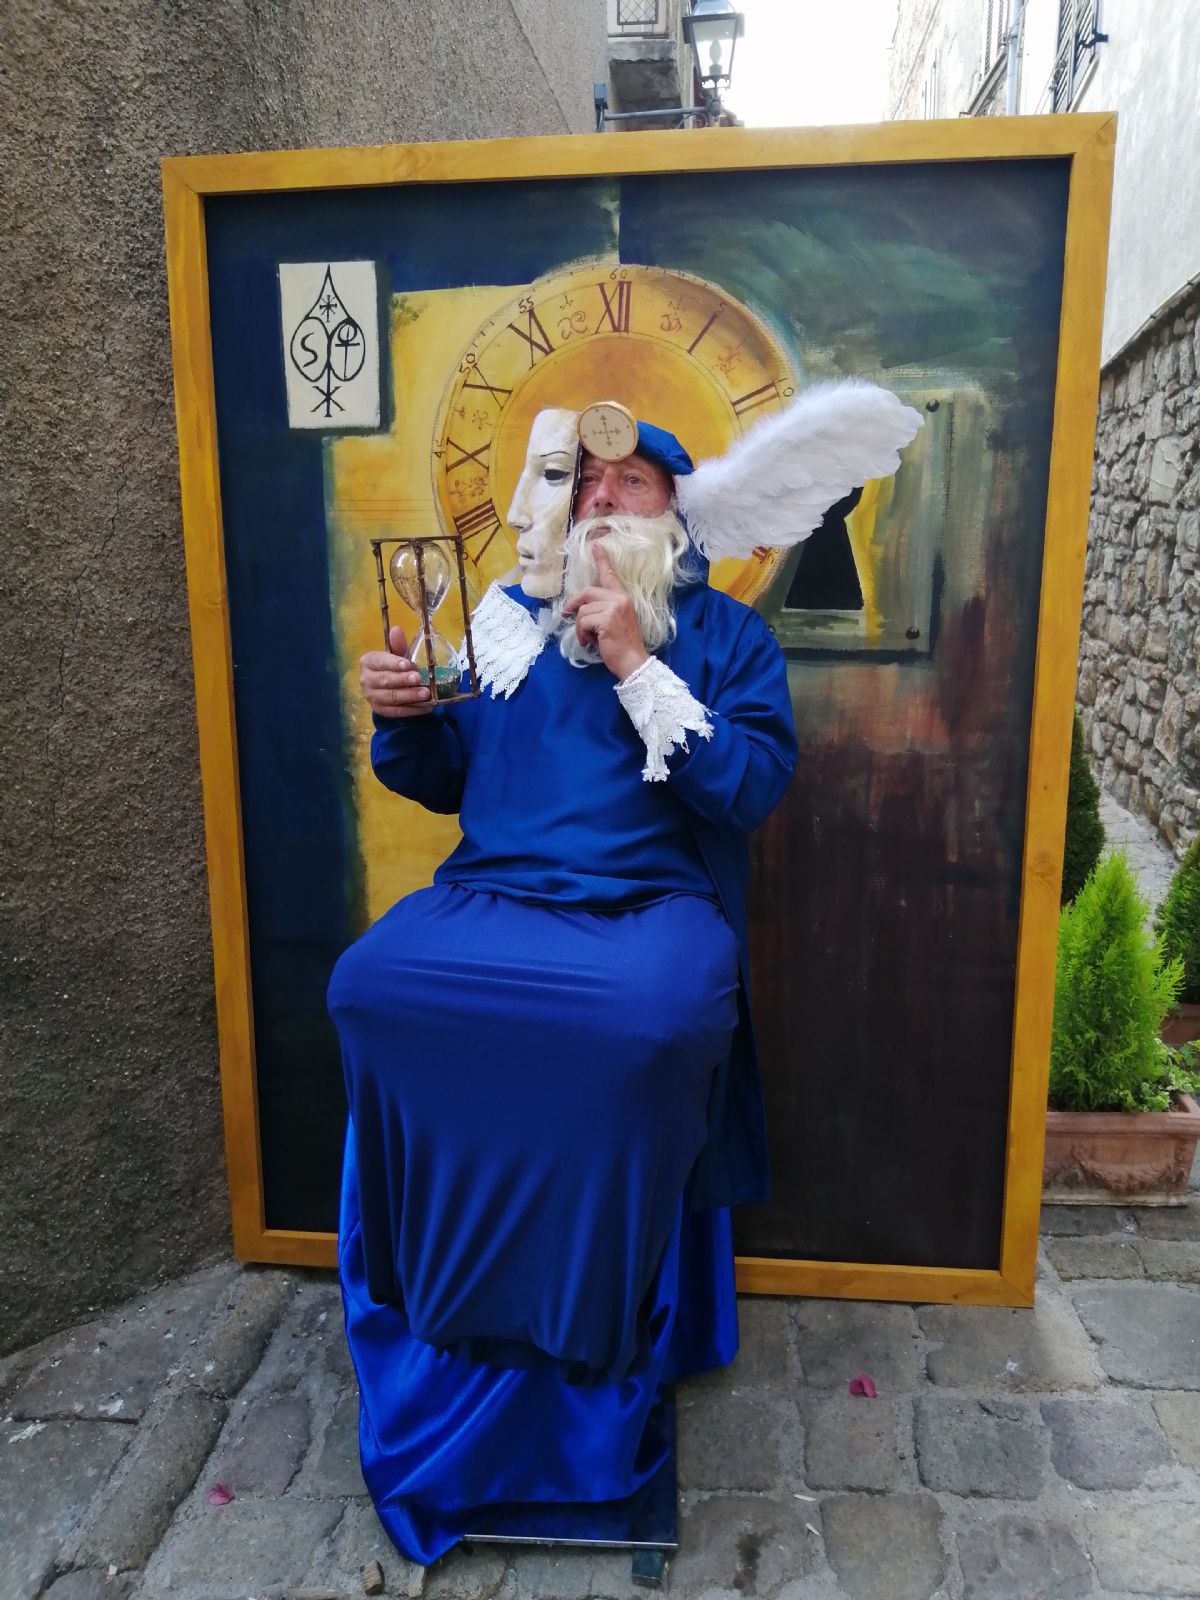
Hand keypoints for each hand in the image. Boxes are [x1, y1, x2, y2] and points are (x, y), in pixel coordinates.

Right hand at [359, 626, 434, 717]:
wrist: (387, 688)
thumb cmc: (393, 667)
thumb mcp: (396, 655)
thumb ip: (397, 645)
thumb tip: (397, 629)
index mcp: (368, 662)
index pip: (380, 662)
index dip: (393, 663)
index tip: (408, 664)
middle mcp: (366, 680)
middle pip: (385, 680)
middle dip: (403, 680)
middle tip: (419, 678)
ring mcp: (372, 697)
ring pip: (391, 697)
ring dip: (409, 696)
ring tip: (425, 694)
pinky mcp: (381, 711)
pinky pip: (397, 711)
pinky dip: (412, 709)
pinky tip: (426, 706)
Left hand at [559, 543, 649, 680]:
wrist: (633, 661)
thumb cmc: (622, 644)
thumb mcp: (615, 621)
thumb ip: (603, 609)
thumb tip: (579, 607)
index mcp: (623, 597)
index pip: (610, 575)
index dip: (602, 560)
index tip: (596, 545)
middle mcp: (619, 599)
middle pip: (587, 592)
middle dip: (574, 604)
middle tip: (566, 613)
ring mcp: (613, 608)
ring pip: (582, 610)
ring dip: (580, 627)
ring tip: (589, 638)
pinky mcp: (606, 620)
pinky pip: (583, 622)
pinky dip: (582, 634)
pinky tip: (590, 642)